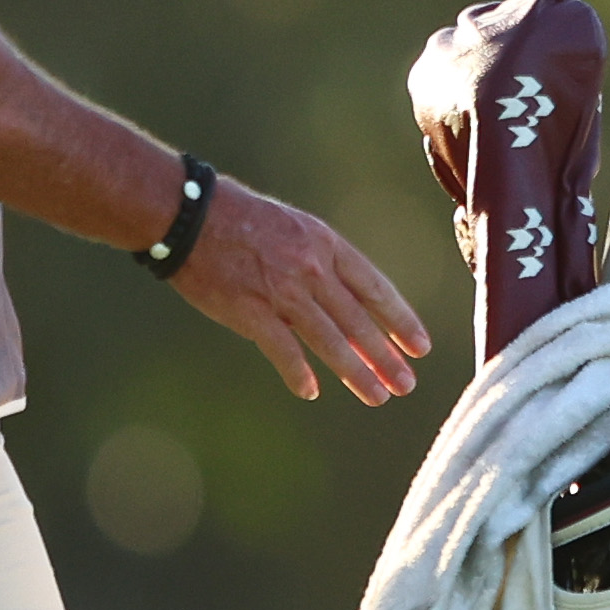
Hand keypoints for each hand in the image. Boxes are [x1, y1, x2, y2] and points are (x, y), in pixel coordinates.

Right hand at [171, 176, 429, 402]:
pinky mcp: (250, 311)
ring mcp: (282, 291)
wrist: (188, 214)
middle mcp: (311, 268)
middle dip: (386, 357)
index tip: (420, 347)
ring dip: (356, 373)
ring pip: (330, 340)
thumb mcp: (295, 229)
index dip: (401, 320)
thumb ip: (322, 265)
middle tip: (407, 384)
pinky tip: (311, 391)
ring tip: (377, 395)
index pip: (375, 288)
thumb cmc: (241, 220)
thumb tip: (347, 308)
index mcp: (326, 244)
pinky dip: (298, 373)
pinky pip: (283, 350)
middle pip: (359, 321)